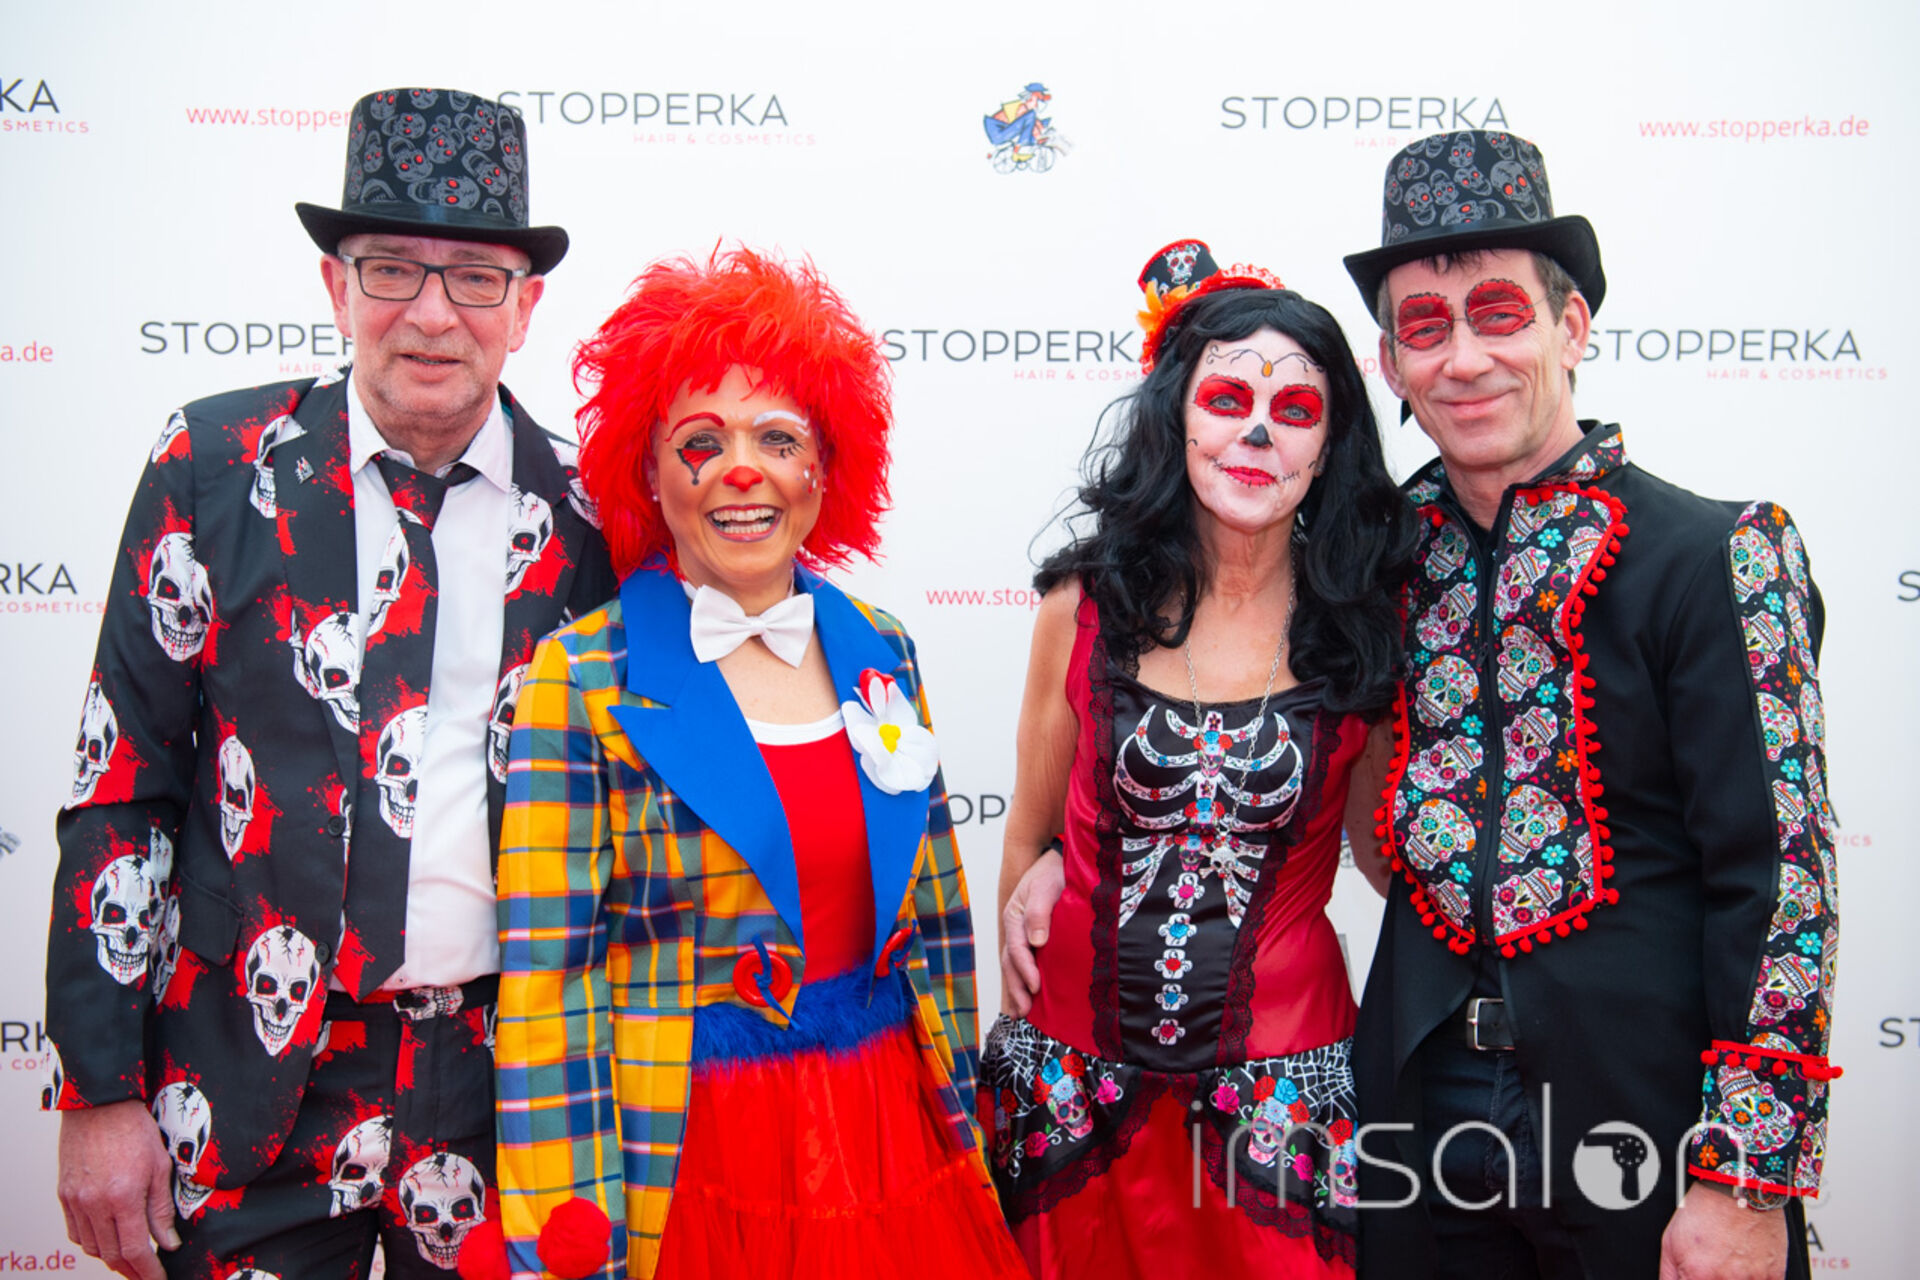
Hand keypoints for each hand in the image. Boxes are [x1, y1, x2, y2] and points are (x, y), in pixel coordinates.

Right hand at [58, 1100, 179, 1279]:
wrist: (100, 1105)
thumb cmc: (134, 1129)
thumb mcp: (160, 1166)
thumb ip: (161, 1209)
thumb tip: (167, 1242)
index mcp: (123, 1197)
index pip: (134, 1250)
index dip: (147, 1271)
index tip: (158, 1279)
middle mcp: (94, 1203)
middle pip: (110, 1255)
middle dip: (130, 1270)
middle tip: (146, 1273)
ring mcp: (75, 1200)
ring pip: (91, 1247)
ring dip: (110, 1258)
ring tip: (130, 1259)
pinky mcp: (64, 1194)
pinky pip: (75, 1231)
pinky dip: (92, 1242)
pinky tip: (107, 1238)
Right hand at [1000, 848, 1064, 1016]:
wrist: (1059, 861)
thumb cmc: (1053, 872)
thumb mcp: (1046, 886)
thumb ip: (1040, 912)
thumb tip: (1037, 942)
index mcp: (1014, 916)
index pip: (1016, 949)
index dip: (1025, 970)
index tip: (1036, 987)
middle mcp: (1014, 928)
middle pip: (1010, 963)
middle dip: (1016, 988)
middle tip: (1024, 1012)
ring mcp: (1020, 934)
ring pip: (1013, 966)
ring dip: (1016, 990)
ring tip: (1021, 1013)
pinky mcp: (1032, 939)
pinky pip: (1023, 963)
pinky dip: (1022, 981)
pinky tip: (1026, 997)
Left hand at [1658, 1181, 1787, 1279]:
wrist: (1738, 1189)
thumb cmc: (1704, 1210)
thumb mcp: (1671, 1241)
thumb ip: (1669, 1275)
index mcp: (1697, 1275)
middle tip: (1712, 1271)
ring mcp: (1752, 1279)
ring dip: (1734, 1279)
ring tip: (1729, 1266)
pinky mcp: (1774, 1275)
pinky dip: (1753, 1279)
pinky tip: (1746, 1269)